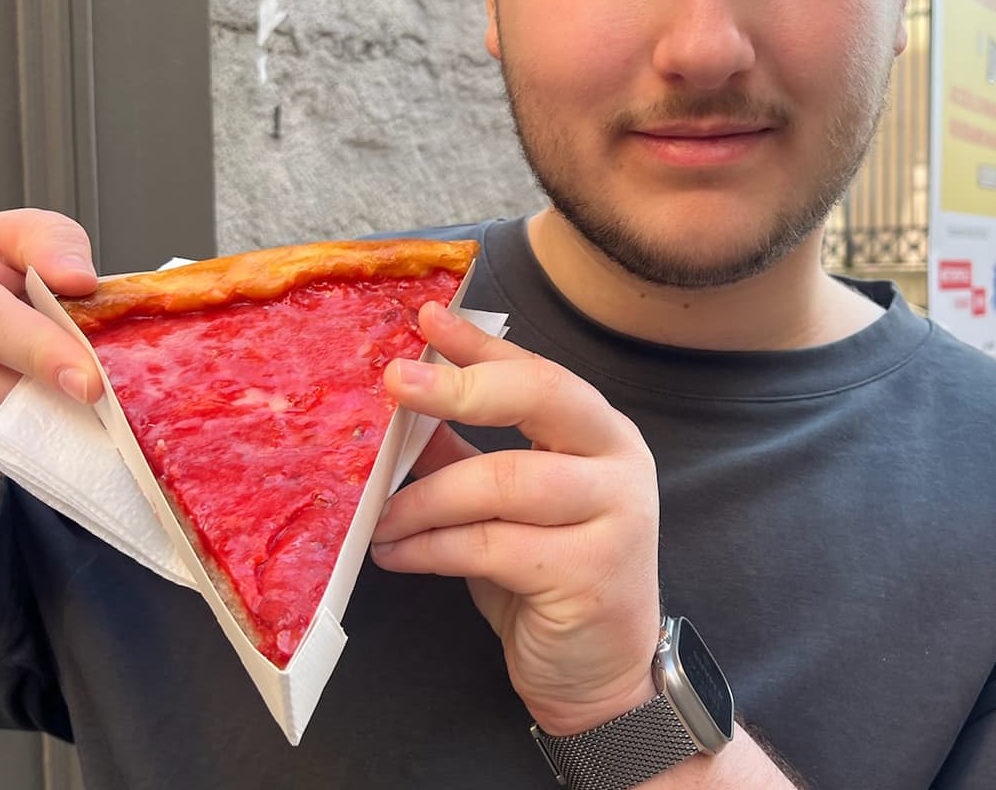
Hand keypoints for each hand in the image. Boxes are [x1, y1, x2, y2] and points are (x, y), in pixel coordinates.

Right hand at [0, 209, 99, 471]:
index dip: (39, 351)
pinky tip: (55, 415)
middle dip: (46, 396)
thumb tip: (77, 278)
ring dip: (42, 421)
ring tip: (83, 402)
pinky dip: (28, 439)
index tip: (89, 381)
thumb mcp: (17, 236)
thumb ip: (50, 243)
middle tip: (102, 399)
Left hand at [370, 300, 661, 736]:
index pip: (537, 369)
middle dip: (461, 386)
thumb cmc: (549, 576)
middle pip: (541, 397)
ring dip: (425, 497)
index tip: (426, 319)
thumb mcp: (508, 506)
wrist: (602, 676)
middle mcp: (618, 460)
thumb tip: (403, 407)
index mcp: (601, 431)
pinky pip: (492, 547)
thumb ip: (467, 452)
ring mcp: (616, 516)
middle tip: (394, 383)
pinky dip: (432, 547)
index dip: (481, 342)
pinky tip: (396, 553)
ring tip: (376, 515)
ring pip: (504, 481)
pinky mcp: (594, 573)